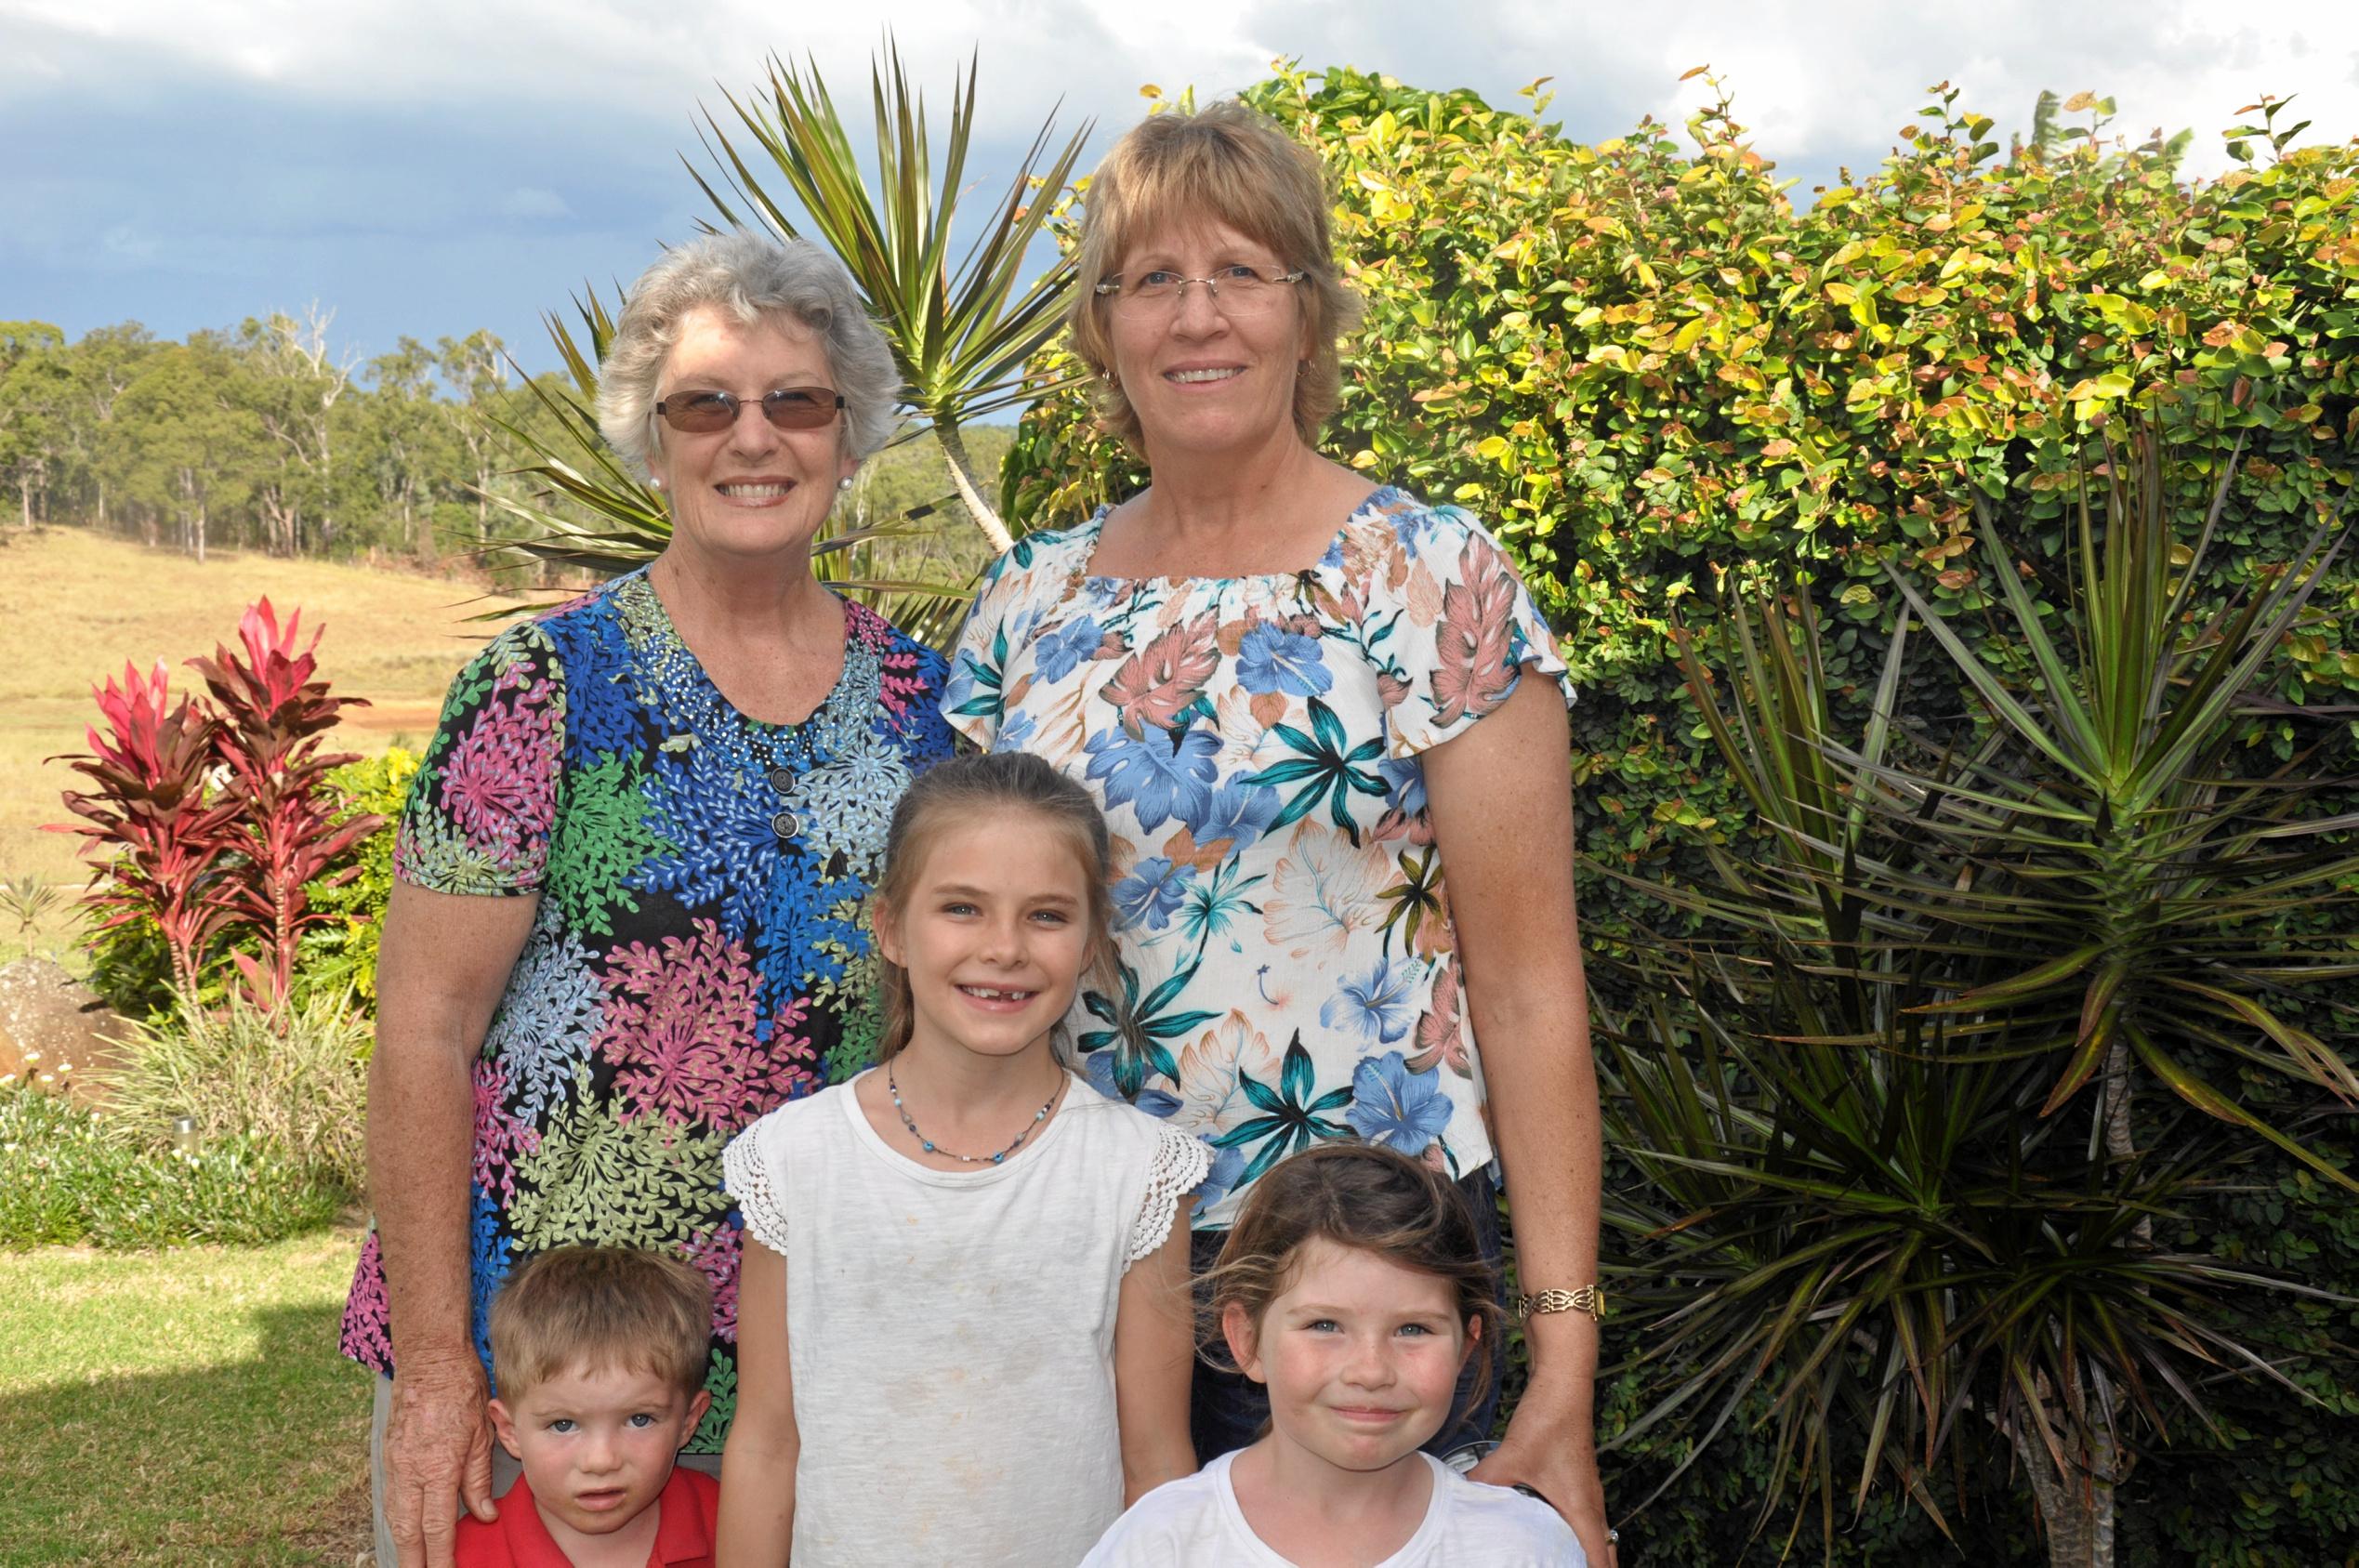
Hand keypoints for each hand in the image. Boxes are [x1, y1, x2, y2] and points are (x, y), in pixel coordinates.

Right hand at [383, 1354, 498, 1567]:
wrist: (429, 1359)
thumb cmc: (461, 1391)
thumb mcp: (480, 1434)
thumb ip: (478, 1479)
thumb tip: (482, 1515)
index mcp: (438, 1468)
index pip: (437, 1526)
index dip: (440, 1556)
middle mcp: (411, 1471)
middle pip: (407, 1530)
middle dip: (412, 1560)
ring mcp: (395, 1463)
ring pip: (395, 1515)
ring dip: (403, 1543)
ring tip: (412, 1563)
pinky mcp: (389, 1454)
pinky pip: (391, 1496)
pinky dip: (397, 1519)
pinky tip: (405, 1529)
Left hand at [1468, 1374, 1615, 1567]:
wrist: (1564, 1384)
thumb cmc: (1548, 1421)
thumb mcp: (1510, 1457)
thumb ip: (1486, 1482)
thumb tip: (1463, 1499)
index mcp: (1582, 1508)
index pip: (1600, 1557)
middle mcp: (1592, 1502)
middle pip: (1603, 1548)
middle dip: (1590, 1566)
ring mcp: (1588, 1488)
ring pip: (1594, 1530)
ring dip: (1582, 1548)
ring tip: (1559, 1561)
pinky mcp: (1579, 1475)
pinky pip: (1584, 1513)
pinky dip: (1575, 1528)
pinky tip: (1550, 1528)